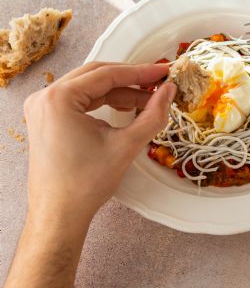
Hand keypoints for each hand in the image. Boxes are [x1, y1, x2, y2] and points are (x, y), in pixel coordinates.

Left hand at [24, 62, 175, 227]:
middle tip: (157, 82)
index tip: (162, 72)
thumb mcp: (126, 145)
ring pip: (88, 88)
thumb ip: (152, 114)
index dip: (139, 72)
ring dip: (118, 91)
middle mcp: (45, 98)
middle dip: (130, 80)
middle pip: (95, 76)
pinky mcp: (46, 120)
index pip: (106, 74)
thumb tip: (168, 92)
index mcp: (58, 98)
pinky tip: (125, 108)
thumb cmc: (84, 185)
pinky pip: (79, 101)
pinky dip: (102, 102)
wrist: (59, 215)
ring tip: (147, 100)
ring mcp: (42, 108)